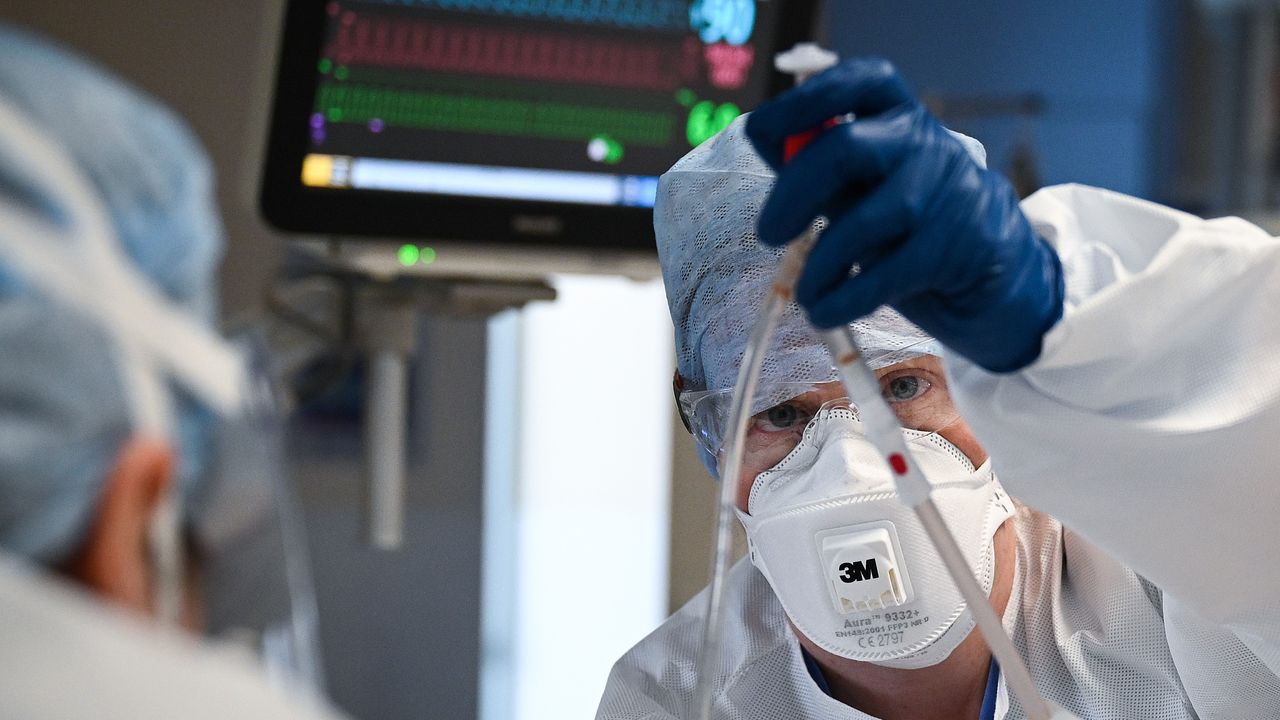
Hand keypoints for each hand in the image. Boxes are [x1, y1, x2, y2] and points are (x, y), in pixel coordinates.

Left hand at [744, 58, 1063, 372]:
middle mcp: (926, 141)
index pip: (857, 82)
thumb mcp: (863, 186)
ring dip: (822, 264)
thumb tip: (766, 141)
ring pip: (867, 221)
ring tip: (805, 293)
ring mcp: (950, 189)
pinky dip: (847, 298)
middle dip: (794, 194)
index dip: (801, 101)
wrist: (995, 275)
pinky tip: (825, 311)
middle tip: (767, 234)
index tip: (758, 132)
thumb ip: (822, 167)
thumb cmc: (911, 226)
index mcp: (898, 115)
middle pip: (846, 149)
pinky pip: (890, 272)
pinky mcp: (964, 243)